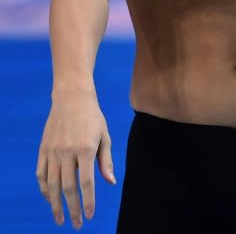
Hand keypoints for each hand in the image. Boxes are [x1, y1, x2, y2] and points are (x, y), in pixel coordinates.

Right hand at [36, 92, 114, 228]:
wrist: (72, 97)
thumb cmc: (92, 116)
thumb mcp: (104, 135)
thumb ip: (106, 160)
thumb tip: (110, 182)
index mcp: (85, 149)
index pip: (86, 183)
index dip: (88, 202)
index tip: (90, 215)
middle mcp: (67, 151)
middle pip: (68, 188)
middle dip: (73, 209)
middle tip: (77, 224)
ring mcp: (53, 150)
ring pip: (52, 185)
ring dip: (56, 205)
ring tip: (60, 219)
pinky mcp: (43, 148)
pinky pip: (41, 174)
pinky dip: (44, 189)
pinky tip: (50, 199)